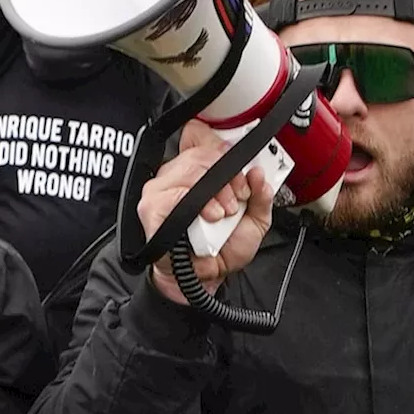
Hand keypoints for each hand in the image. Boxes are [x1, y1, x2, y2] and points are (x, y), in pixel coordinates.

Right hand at [138, 121, 274, 305]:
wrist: (207, 278)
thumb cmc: (223, 248)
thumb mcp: (255, 220)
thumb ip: (261, 195)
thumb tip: (259, 174)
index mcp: (198, 170)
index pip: (199, 135)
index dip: (221, 147)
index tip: (241, 171)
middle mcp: (176, 175)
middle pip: (200, 151)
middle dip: (227, 173)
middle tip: (238, 198)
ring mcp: (160, 190)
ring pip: (188, 168)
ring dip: (214, 190)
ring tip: (223, 213)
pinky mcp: (151, 208)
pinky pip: (173, 194)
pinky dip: (196, 203)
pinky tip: (208, 217)